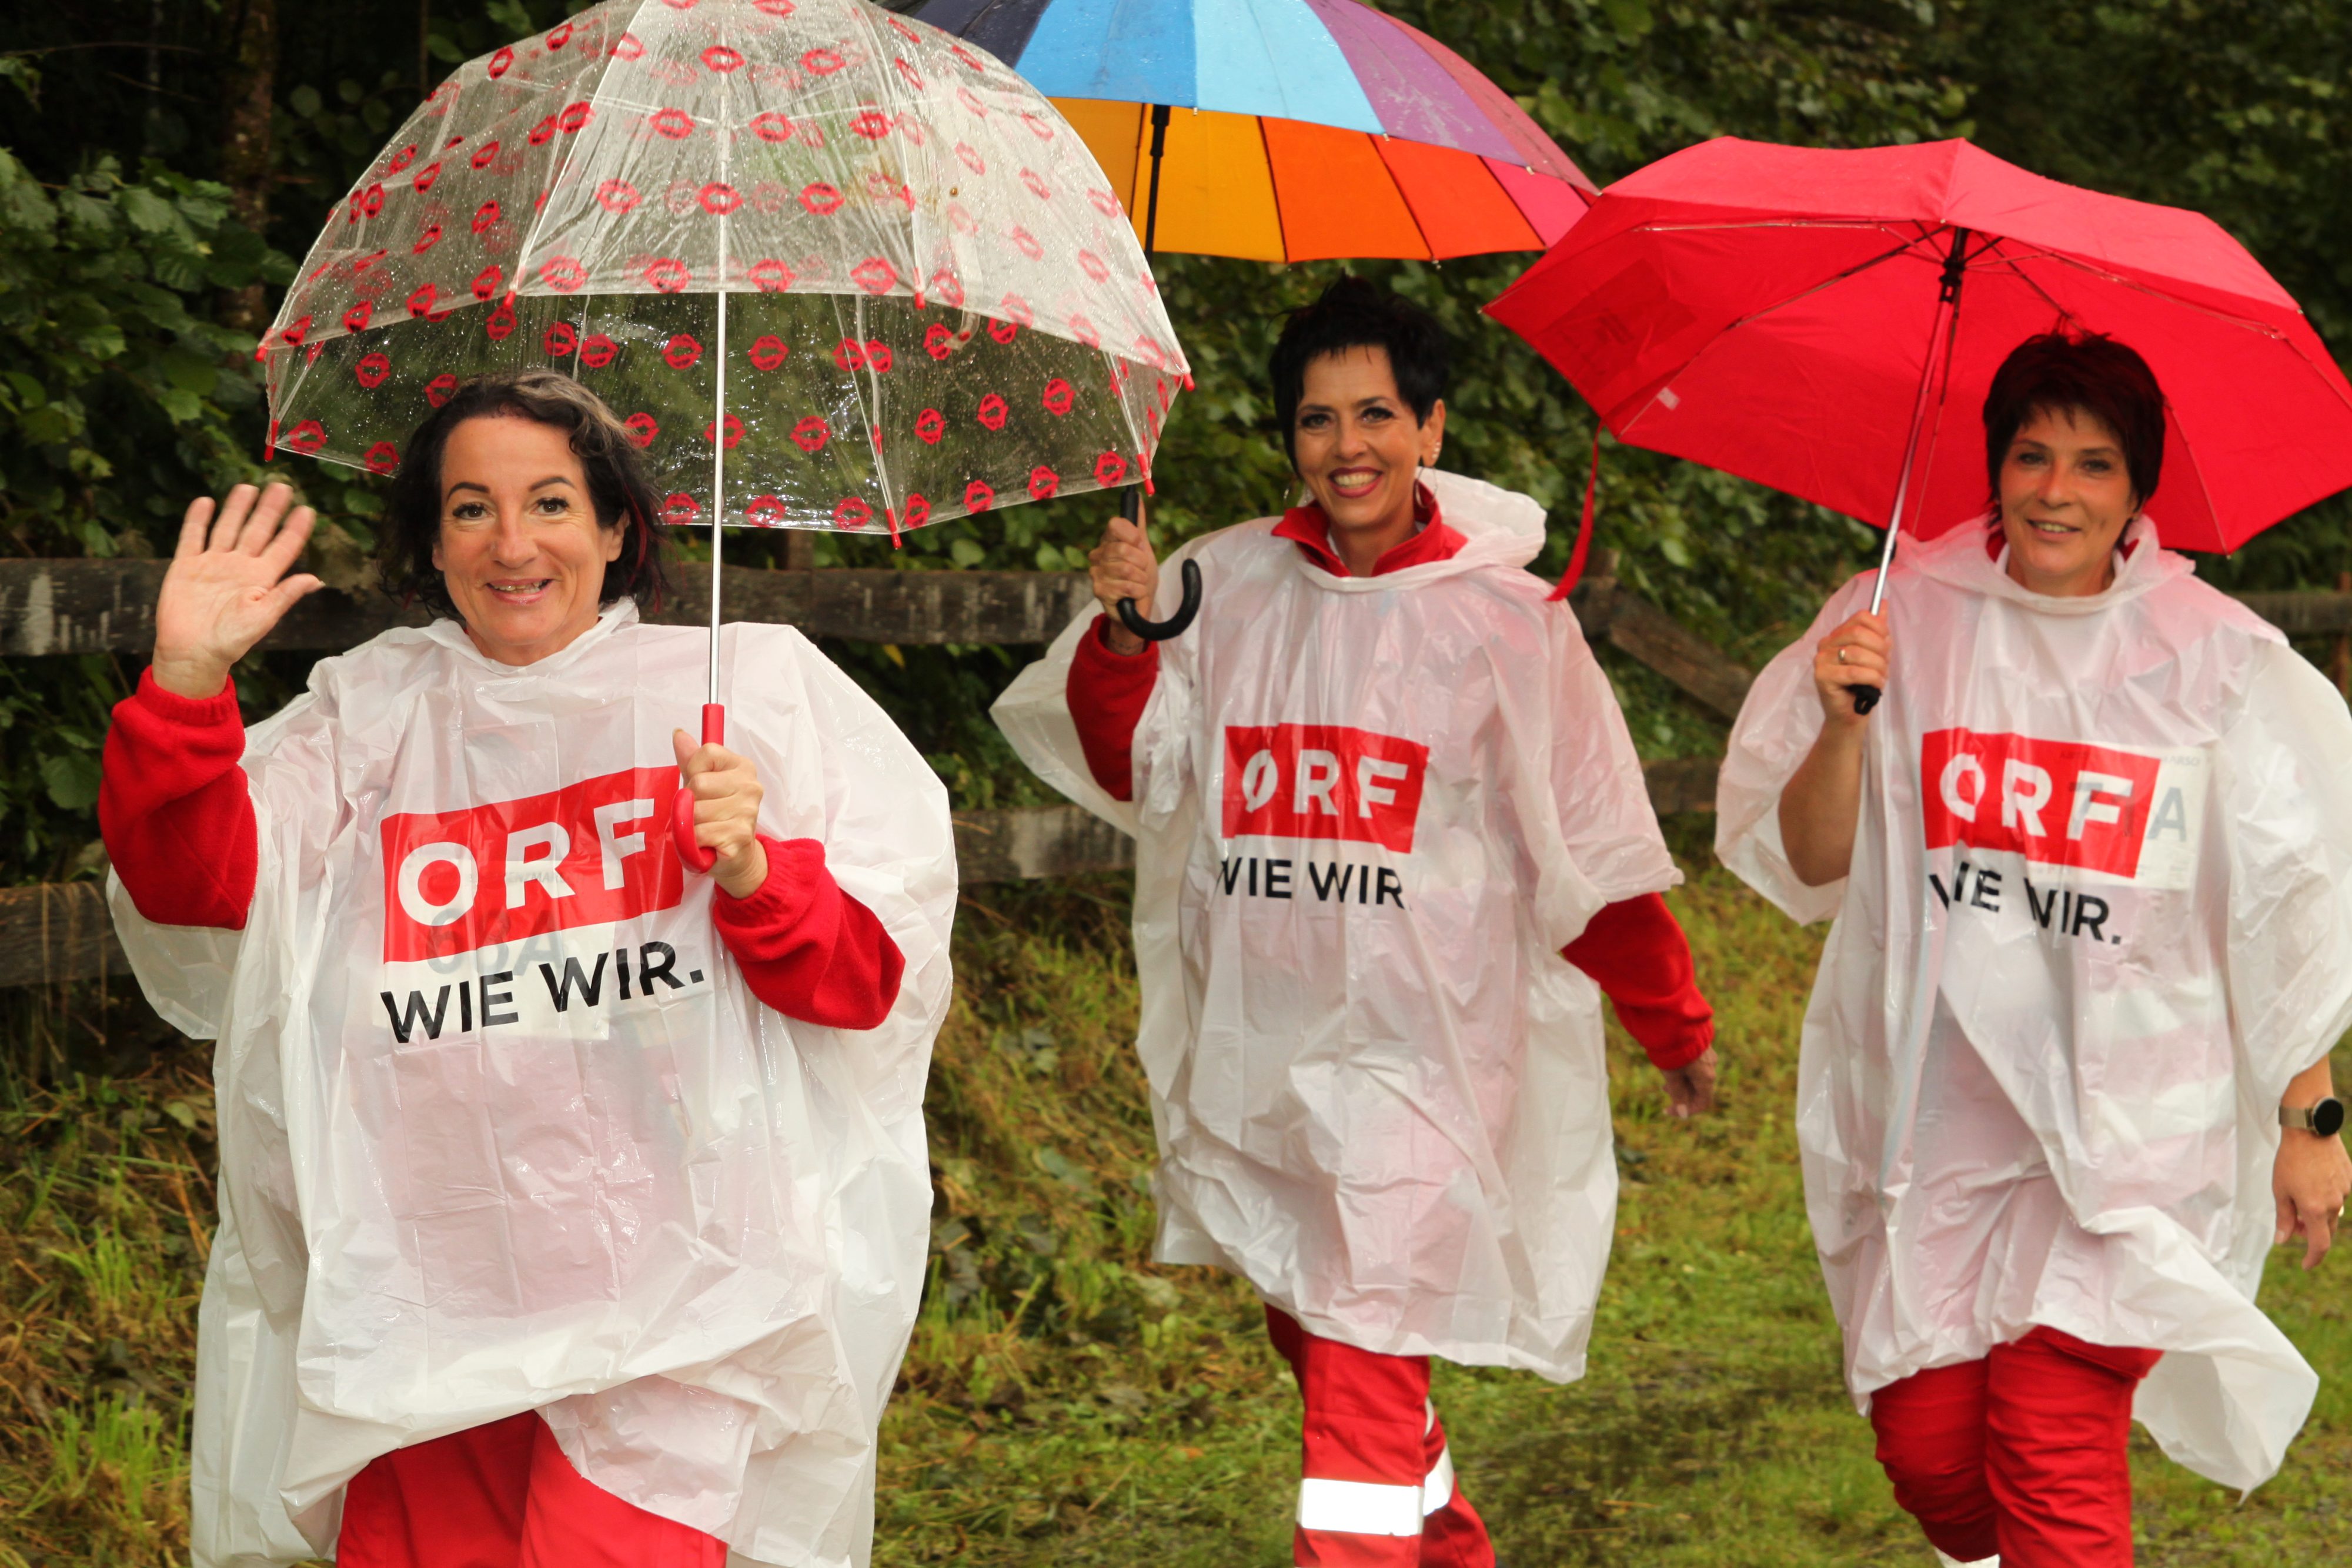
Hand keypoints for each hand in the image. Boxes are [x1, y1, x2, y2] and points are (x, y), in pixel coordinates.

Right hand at [152, 483, 323, 698]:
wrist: (192, 652)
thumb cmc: (231, 641)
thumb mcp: (263, 617)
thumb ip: (286, 595)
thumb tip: (316, 579)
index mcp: (262, 579)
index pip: (283, 547)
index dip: (295, 529)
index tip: (307, 509)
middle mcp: (239, 567)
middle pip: (257, 530)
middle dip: (269, 509)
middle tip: (282, 486)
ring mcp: (212, 564)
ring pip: (227, 528)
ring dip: (237, 508)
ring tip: (247, 487)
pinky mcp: (186, 566)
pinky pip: (193, 537)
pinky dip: (198, 520)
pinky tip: (206, 502)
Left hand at [671, 729, 768, 898]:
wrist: (736, 859)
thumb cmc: (717, 819)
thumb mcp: (703, 786)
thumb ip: (691, 761)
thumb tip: (678, 734)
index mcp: (743, 767)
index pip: (706, 753)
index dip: (693, 771)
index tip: (701, 788)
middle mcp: (750, 786)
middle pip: (698, 783)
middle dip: (690, 802)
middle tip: (703, 815)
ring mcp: (748, 810)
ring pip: (695, 811)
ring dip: (691, 826)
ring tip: (705, 830)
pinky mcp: (739, 834)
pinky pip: (698, 833)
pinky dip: (694, 842)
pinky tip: (707, 844)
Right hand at [1087, 515, 1158, 656]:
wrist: (1138, 606)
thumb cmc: (1139, 576)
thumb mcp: (1143, 548)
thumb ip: (1138, 524)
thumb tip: (1136, 498)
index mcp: (1108, 540)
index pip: (1116, 524)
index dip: (1133, 537)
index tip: (1140, 546)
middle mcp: (1098, 554)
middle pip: (1124, 549)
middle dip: (1142, 562)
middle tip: (1141, 570)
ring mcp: (1096, 573)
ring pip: (1128, 569)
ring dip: (1141, 579)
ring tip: (1138, 583)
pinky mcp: (1099, 591)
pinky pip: (1127, 587)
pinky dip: (1138, 592)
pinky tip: (1134, 595)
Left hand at [1660, 1047, 1717, 1120]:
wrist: (1674, 1020)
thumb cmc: (1673, 1050)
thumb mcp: (1672, 1075)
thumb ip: (1678, 1094)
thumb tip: (1681, 1113)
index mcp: (1706, 1077)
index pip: (1703, 1102)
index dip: (1687, 1110)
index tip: (1668, 1109)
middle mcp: (1711, 1067)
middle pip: (1699, 1090)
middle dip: (1681, 1095)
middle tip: (1663, 1090)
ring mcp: (1708, 1055)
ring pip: (1696, 1077)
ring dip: (1681, 1083)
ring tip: (1665, 1080)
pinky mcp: (1703, 1046)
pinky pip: (1695, 1065)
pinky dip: (1684, 1071)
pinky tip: (1671, 1066)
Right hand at [1810, 610, 1889, 725]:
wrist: (1851, 714)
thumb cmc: (1862, 684)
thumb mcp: (1874, 654)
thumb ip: (1877, 630)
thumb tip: (1883, 603)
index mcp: (1837, 635)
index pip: (1861, 617)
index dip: (1880, 629)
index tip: (1887, 645)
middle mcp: (1825, 644)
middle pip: (1859, 633)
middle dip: (1880, 649)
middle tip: (1885, 665)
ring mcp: (1821, 660)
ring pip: (1858, 653)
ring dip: (1878, 667)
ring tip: (1880, 678)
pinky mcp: (1822, 677)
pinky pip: (1853, 672)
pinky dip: (1871, 678)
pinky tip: (1875, 685)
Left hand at [2274, 1127, 2350, 1269]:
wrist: (2310, 1131)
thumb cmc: (2290, 1160)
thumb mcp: (2280, 1190)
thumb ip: (2283, 1218)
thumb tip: (2282, 1240)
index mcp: (2316, 1209)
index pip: (2319, 1245)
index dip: (2312, 1258)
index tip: (2305, 1265)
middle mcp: (2335, 1203)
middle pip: (2326, 1230)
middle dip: (2310, 1233)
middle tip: (2292, 1225)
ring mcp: (2345, 1191)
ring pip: (2333, 1213)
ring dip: (2318, 1215)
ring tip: (2299, 1200)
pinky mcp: (2350, 1180)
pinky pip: (2339, 1196)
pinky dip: (2325, 1198)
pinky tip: (2313, 1183)